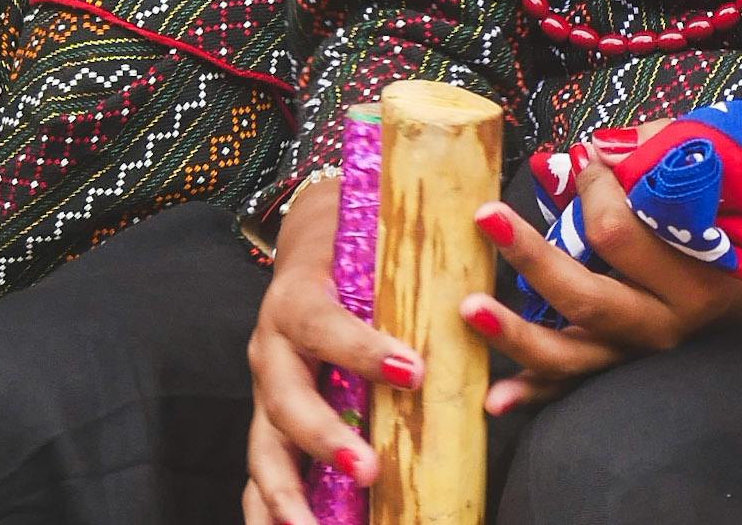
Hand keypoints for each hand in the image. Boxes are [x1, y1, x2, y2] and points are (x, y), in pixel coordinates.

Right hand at [244, 182, 424, 524]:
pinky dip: (270, 510)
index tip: (412, 370)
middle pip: (285, 400)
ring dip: (289, 495)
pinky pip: (259, 474)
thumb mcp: (376, 246)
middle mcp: (269, 348)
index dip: (362, 350)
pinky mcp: (265, 422)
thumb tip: (481, 279)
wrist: (309, 242)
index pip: (322, 325)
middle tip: (369, 470)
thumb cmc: (354, 247)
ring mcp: (262, 391)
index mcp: (295, 299)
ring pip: (264, 450)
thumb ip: (412, 270)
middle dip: (324, 440)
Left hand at [463, 164, 741, 412]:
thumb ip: (654, 155)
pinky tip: (495, 400)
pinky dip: (534, 393)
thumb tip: (586, 151)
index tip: (587, 159)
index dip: (593, 188)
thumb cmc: (731, 210)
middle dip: (530, 255)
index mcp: (694, 268)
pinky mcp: (625, 368)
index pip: (621, 232)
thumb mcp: (713, 176)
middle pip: (587, 295)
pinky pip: (574, 388)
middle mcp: (668, 320)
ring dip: (516, 335)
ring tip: (467, 310)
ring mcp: (642, 352)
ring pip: (573, 356)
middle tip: (485, 216)